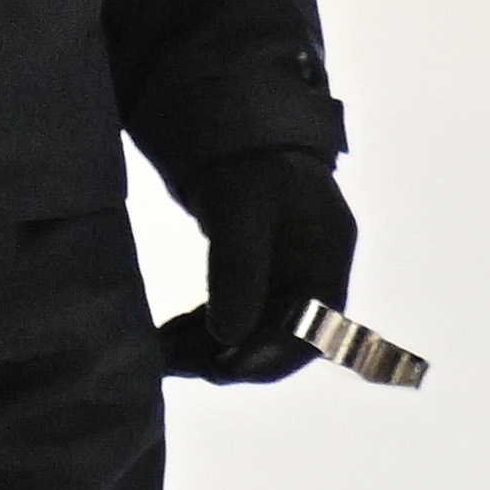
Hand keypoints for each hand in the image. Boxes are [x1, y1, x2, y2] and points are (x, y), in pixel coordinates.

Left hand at [155, 148, 356, 381]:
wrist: (233, 122)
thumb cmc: (247, 157)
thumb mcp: (240, 208)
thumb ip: (238, 269)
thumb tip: (226, 336)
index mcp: (327, 256)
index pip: (313, 328)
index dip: (271, 356)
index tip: (222, 368)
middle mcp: (312, 273)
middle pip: (280, 335)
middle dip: (230, 355)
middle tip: (175, 361)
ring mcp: (284, 274)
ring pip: (253, 329)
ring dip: (209, 346)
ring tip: (162, 351)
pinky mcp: (254, 272)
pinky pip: (234, 313)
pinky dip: (202, 329)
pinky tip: (168, 336)